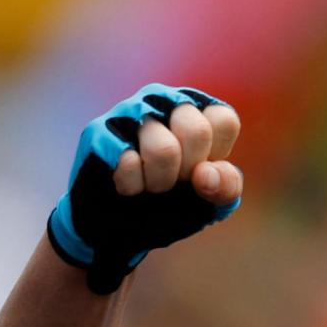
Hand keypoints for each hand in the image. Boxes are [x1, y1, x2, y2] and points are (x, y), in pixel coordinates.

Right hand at [47, 84, 243, 293]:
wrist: (122, 224)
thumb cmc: (175, 202)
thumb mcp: (213, 200)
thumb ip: (227, 186)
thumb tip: (205, 173)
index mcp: (199, 111)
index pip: (223, 119)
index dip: (215, 155)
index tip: (201, 169)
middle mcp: (165, 101)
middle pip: (196, 130)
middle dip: (188, 170)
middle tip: (175, 180)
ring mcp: (130, 112)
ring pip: (163, 149)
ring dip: (160, 182)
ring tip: (151, 184)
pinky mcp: (100, 132)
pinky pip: (128, 161)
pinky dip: (134, 187)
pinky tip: (128, 186)